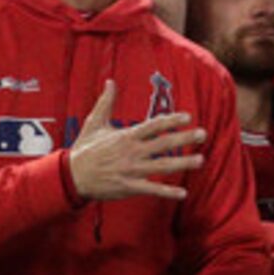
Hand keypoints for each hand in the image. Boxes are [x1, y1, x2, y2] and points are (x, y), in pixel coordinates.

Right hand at [65, 79, 207, 201]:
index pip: (153, 125)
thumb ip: (106, 102)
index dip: (171, 121)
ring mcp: (131, 170)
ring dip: (183, 164)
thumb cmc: (84, 149)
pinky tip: (183, 193)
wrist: (70, 176)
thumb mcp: (94, 122)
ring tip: (200, 160)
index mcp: (126, 136)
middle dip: (184, 139)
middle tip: (203, 134)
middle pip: (163, 144)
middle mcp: (132, 152)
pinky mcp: (128, 187)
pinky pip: (151, 189)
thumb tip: (110, 81)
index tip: (188, 117)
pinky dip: (167, 191)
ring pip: (162, 166)